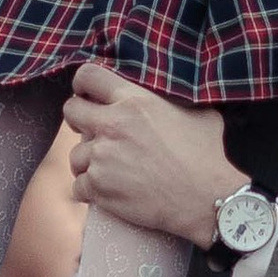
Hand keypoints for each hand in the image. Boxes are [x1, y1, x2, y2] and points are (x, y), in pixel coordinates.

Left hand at [64, 60, 236, 246]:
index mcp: (135, 101)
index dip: (83, 85)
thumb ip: (176, 102)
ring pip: (74, 155)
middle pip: (70, 111)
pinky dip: (89, 192)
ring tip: (108, 170)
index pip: (89, 76)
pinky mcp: (98, 187)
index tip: (87, 95)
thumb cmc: (206, 157)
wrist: (205, 199)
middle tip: (91, 132)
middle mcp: (113, 125)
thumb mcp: (199, 114)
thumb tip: (175, 99)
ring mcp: (102, 156)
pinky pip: (77, 187)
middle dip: (77, 121)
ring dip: (87, 163)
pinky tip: (107, 193)